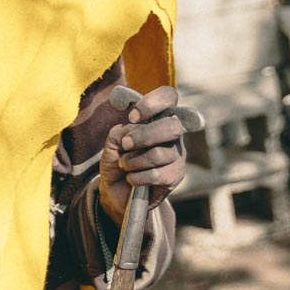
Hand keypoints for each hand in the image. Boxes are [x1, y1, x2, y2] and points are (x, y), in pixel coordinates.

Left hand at [99, 84, 186, 224]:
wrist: (117, 191)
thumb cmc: (117, 161)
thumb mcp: (113, 143)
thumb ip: (120, 133)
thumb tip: (131, 132)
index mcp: (158, 118)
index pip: (169, 97)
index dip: (153, 103)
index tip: (132, 117)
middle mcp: (173, 134)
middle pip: (171, 127)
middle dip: (144, 136)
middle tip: (125, 145)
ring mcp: (177, 156)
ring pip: (158, 154)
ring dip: (133, 161)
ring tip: (124, 165)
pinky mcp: (176, 177)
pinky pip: (157, 175)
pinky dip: (136, 178)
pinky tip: (132, 179)